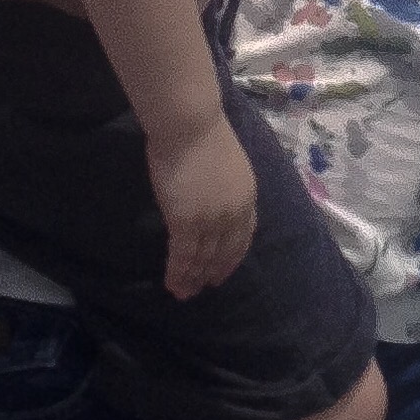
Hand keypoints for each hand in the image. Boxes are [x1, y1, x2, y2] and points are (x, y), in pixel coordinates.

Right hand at [148, 111, 258, 297]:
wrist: (191, 125)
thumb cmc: (203, 134)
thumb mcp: (227, 164)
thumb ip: (222, 185)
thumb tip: (210, 193)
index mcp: (247, 197)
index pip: (243, 235)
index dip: (232, 256)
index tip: (224, 269)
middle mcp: (233, 214)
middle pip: (224, 251)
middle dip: (213, 272)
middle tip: (203, 288)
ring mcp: (210, 220)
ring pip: (202, 257)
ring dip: (192, 278)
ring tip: (184, 293)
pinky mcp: (186, 222)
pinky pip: (182, 255)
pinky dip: (178, 272)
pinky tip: (172, 283)